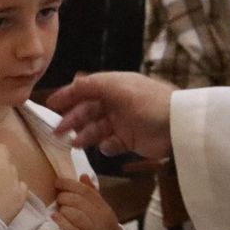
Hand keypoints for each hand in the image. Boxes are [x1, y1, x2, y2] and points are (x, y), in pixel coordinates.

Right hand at [47, 72, 175, 157]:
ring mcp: (123, 122)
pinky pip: (111, 144)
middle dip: (72, 119)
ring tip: (75, 144)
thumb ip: (94, 85)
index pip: (86, 89)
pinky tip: (104, 148)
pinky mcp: (130, 140)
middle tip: (57, 131)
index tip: (50, 105)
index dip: (68, 96)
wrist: (179, 126)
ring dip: (85, 135)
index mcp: (114, 86)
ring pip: (96, 128)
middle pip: (88, 110)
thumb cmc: (149, 103)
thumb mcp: (119, 88)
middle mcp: (116, 103)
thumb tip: (73, 81)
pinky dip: (106, 146)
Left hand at [53, 174, 124, 229]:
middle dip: (64, 197)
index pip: (86, 191)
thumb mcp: (101, 212)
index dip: (70, 184)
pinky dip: (62, 222)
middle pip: (79, 202)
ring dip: (63, 209)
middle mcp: (102, 220)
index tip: (57, 182)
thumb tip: (83, 175)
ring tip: (57, 209)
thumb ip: (92, 194)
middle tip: (58, 198)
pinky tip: (55, 218)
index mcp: (104, 208)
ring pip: (76, 215)